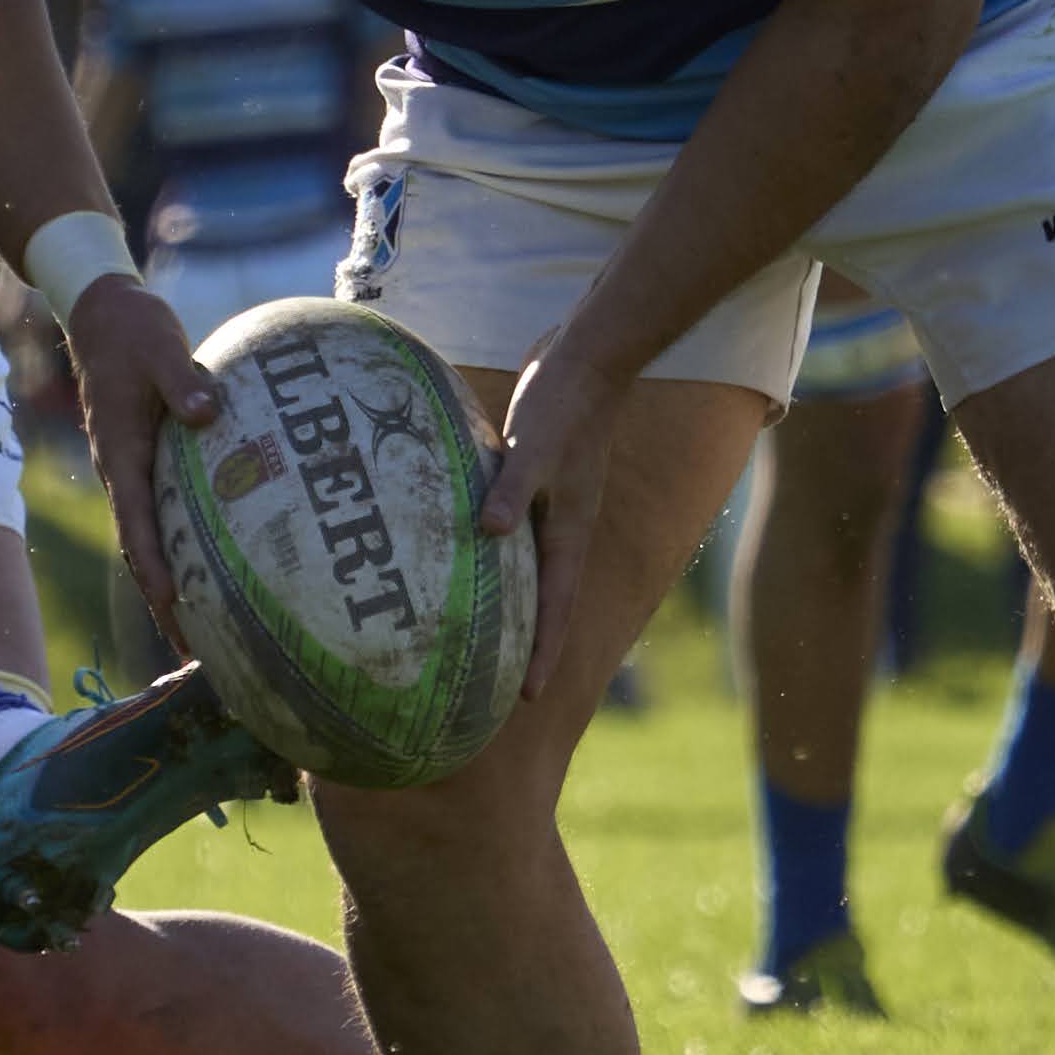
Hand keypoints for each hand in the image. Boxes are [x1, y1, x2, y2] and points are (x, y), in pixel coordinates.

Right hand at [63, 274, 218, 617]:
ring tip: (200, 633)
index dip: (154, 566)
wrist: (104, 314)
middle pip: (139, 549)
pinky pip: (158, 516)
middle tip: (192, 650)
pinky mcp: (144, 462)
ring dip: (168, 584)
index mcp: (121, 452)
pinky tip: (208, 568)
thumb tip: (209, 415)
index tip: (177, 604)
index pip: (136, 522)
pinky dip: (176, 549)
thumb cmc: (135, 331)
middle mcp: (121, 471)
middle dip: (163, 600)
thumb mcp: (161, 349)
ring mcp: (130, 470)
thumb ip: (184, 382)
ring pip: (146, 539)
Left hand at [473, 341, 618, 698]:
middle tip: (500, 682)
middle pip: (544, 600)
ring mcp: (552, 503)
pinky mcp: (536, 479)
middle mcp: (563, 526)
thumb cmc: (564, 403)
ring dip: (510, 601)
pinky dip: (494, 552)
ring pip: (528, 568)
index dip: (543, 654)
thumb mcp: (536, 448)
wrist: (589, 357)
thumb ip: (513, 490)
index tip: (529, 698)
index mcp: (570, 530)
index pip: (555, 608)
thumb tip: (491, 534)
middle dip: (527, 643)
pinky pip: (514, 531)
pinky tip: (465, 553)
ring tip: (481, 633)